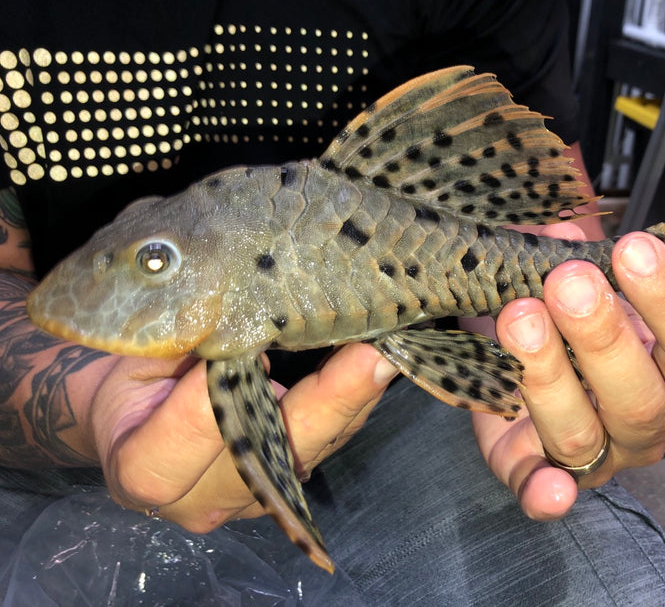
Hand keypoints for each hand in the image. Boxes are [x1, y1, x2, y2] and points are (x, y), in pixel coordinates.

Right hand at [91, 343, 394, 531]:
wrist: (130, 421)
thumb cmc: (129, 379)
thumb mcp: (132, 357)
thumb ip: (177, 347)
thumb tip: (234, 308)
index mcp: (142, 468)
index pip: (178, 443)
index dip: (211, 400)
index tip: (248, 349)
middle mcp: (200, 498)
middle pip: (267, 460)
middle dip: (326, 405)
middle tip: (373, 357)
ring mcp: (249, 499)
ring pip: (309, 452)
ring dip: (354, 401)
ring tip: (392, 349)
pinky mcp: (284, 484)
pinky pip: (325, 443)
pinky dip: (354, 403)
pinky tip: (380, 362)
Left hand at [473, 223, 664, 519]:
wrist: (526, 337)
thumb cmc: (570, 301)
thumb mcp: (584, 268)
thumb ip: (579, 248)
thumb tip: (563, 234)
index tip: (633, 248)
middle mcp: (647, 421)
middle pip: (642, 398)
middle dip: (603, 336)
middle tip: (569, 281)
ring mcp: (595, 453)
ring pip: (583, 434)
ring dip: (549, 376)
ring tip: (520, 317)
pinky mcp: (535, 470)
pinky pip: (541, 491)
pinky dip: (544, 495)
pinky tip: (548, 489)